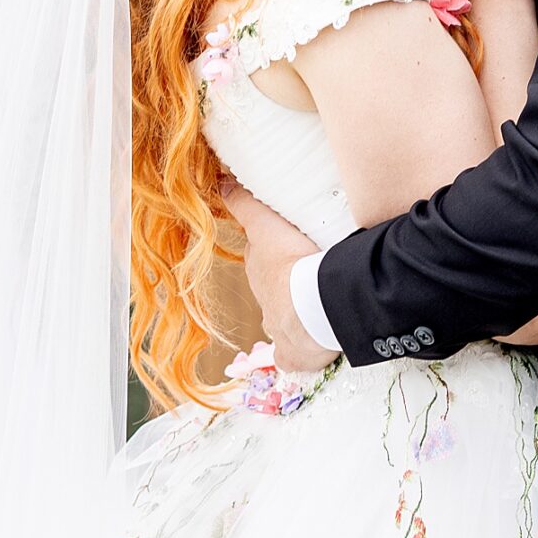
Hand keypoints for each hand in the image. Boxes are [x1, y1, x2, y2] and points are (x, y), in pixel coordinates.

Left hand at [221, 183, 333, 374]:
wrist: (312, 307)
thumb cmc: (293, 262)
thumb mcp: (266, 225)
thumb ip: (245, 204)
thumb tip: (220, 184)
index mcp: (260, 270)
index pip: (261, 256)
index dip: (273, 249)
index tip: (289, 244)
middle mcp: (264, 299)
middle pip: (272, 286)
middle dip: (286, 280)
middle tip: (310, 269)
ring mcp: (278, 327)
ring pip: (284, 317)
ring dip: (296, 310)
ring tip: (318, 302)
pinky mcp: (294, 352)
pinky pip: (293, 353)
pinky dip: (299, 351)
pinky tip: (309, 347)